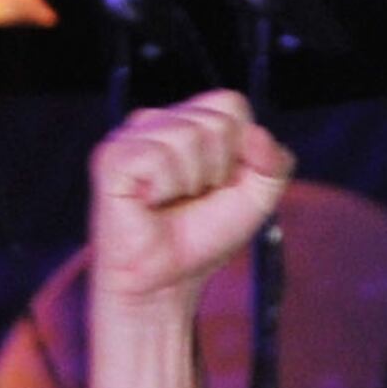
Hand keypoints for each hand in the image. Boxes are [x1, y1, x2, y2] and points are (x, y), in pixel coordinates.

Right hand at [89, 90, 294, 318]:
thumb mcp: (255, 199)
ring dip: (192, 182)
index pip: (232, 105)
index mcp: (187, 120)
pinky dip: (166, 188)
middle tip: (193, 198)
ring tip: (172, 202)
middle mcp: (157, 120)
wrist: (166, 282)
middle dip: (218, 170)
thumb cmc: (202, 237)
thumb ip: (273, 164)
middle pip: (216, 122)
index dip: (240, 150)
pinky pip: (158, 157)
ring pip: (189, 136)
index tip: (220, 184)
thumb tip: (258, 134)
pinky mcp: (112, 159)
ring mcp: (131, 136)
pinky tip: (151, 202)